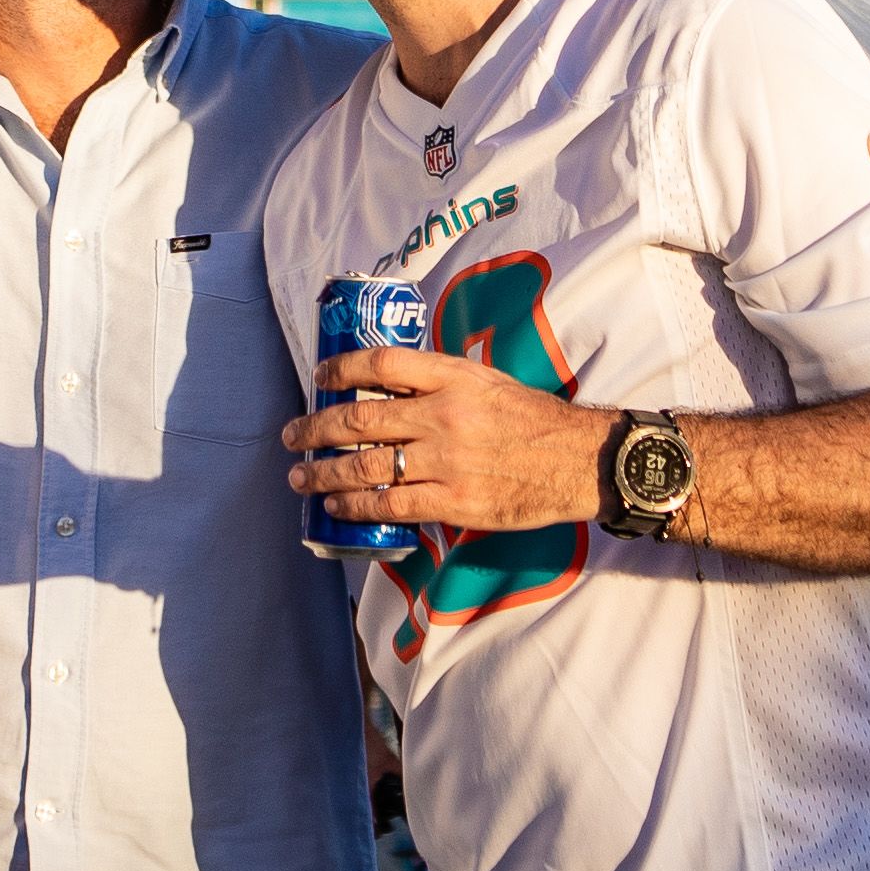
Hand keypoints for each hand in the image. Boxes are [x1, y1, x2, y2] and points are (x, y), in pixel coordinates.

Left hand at [287, 340, 609, 540]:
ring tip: (302, 477)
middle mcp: (445, 415)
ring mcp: (448, 461)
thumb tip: (387, 388)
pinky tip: (338, 506)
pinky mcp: (454, 502)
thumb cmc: (531, 419)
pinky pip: (392, 504)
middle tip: (292, 435)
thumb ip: (439, 382)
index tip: (320, 376)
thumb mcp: (486, 382)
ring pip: (368, 466)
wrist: (576, 461)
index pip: (383, 364)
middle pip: (362, 418)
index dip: (342, 367)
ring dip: (326, 472)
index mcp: (454, 377)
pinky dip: (358, 505)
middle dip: (316, 428)